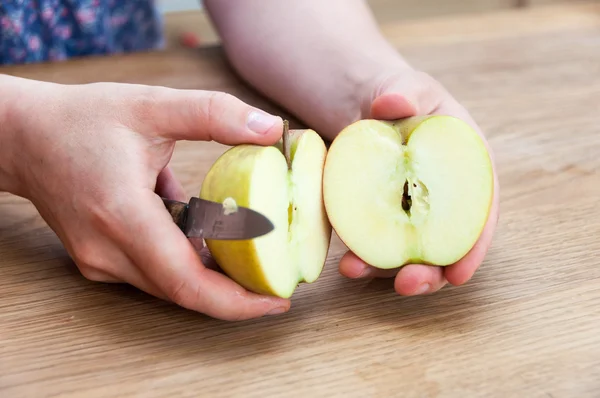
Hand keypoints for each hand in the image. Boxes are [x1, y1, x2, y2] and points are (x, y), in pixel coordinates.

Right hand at [3, 77, 289, 320]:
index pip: (186, 282)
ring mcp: (99, 261)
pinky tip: (209, 239)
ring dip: (212, 277)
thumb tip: (272, 129)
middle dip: (235, 294)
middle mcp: (107, 250)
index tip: (276, 301)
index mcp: (122, 214)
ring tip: (253, 256)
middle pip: (184, 291)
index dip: (236, 301)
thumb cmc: (84, 119)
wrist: (24, 138)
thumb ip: (215, 114)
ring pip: (169, 286)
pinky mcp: (98, 261)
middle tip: (276, 277)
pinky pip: (153, 274)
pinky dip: (186, 263)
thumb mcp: (153, 105)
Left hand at [338, 70, 499, 295]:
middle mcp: (441, 196)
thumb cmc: (396, 94)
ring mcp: (410, 211)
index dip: (473, 246)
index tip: (458, 274)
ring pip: (409, 252)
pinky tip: (344, 262)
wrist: (365, 106)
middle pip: (444, 244)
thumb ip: (402, 92)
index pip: (479, 210)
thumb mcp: (403, 86)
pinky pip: (378, 243)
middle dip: (429, 272)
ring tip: (355, 271)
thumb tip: (393, 104)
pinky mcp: (381, 217)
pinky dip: (364, 256)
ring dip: (387, 271)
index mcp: (464, 166)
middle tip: (406, 285)